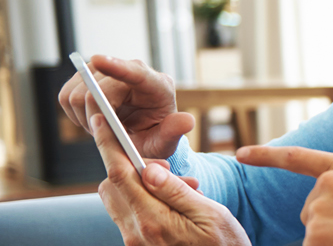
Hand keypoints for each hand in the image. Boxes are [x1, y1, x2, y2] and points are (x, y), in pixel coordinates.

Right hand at [59, 55, 193, 158]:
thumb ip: (174, 132)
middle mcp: (133, 70)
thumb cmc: (156, 136)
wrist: (143, 132)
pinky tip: (95, 119)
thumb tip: (186, 121)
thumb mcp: (166, 141)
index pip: (136, 72)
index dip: (116, 67)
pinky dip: (75, 114)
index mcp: (157, 85)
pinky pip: (65, 96)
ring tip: (107, 125)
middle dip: (97, 119)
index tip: (99, 60)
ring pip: (76, 95)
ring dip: (86, 118)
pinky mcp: (86, 76)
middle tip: (111, 132)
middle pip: (95, 92)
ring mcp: (107, 70)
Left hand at [91, 114, 249, 245]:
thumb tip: (147, 169)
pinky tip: (174, 206)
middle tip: (166, 168)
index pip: (121, 175)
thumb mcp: (210, 214)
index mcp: (153, 221)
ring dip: (138, 185)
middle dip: (129, 166)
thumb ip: (176, 191)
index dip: (108, 144)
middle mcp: (137, 233)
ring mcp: (135, 242)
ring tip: (179, 189)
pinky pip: (129, 215)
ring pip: (118, 200)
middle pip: (112, 186)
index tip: (100, 120)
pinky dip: (144, 201)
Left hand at [236, 146, 332, 245]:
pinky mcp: (316, 235)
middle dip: (331, 220)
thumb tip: (324, 196)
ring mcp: (321, 209)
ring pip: (314, 229)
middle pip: (311, 207)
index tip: (240, 154)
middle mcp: (329, 183)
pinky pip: (314, 245)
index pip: (297, 158)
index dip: (266, 156)